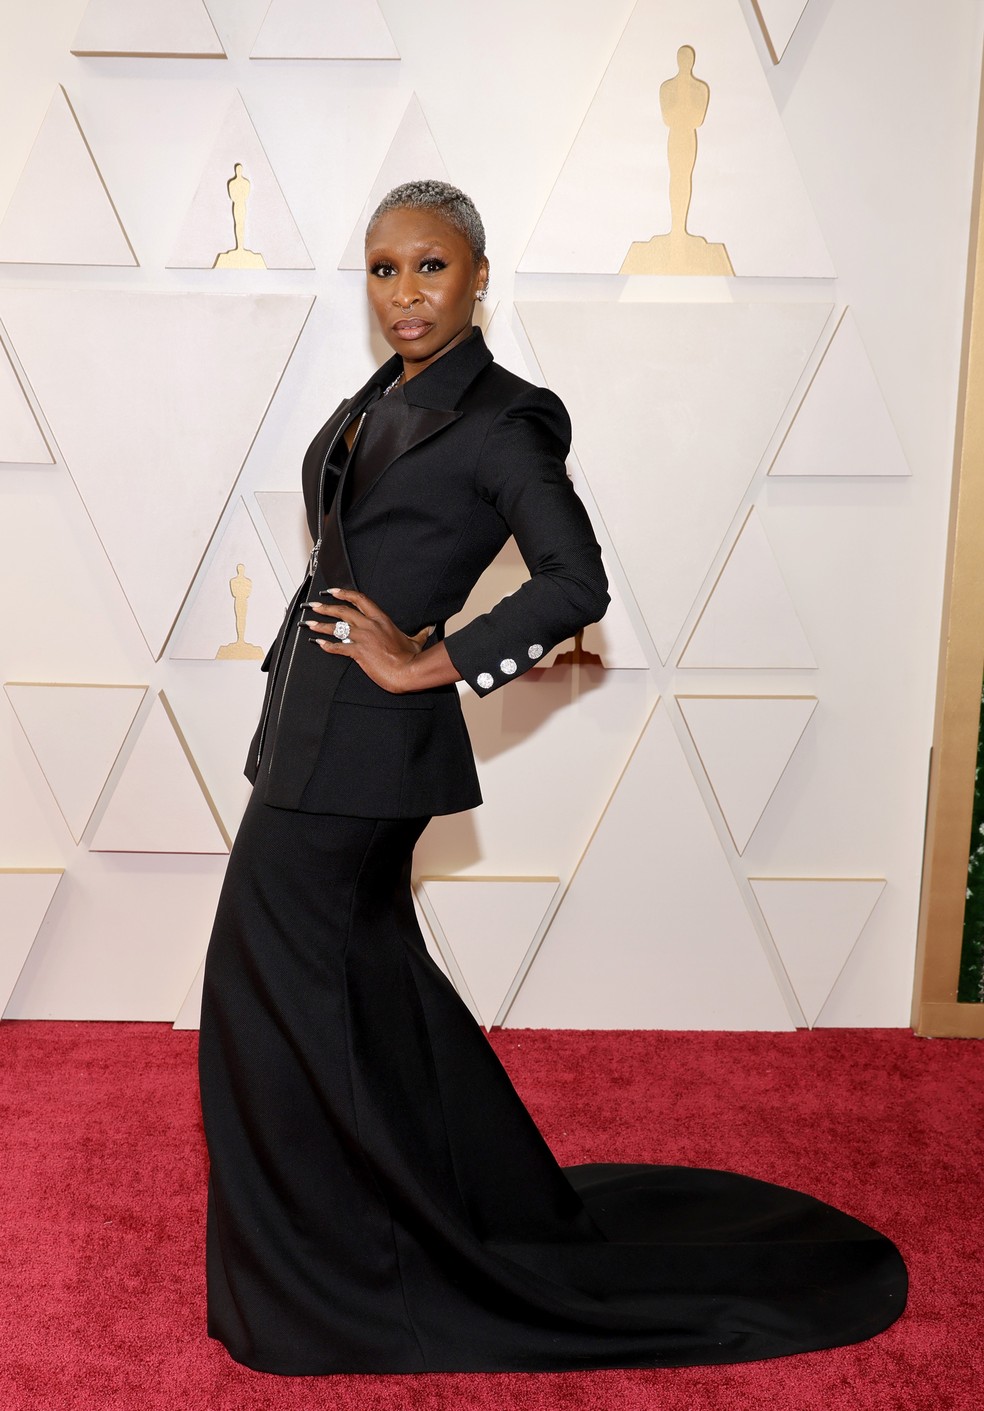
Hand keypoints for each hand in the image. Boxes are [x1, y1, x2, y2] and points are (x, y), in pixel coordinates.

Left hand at [303, 587, 433, 693]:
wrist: (407, 671)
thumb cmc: (411, 657)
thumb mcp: (416, 641)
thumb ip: (420, 633)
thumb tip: (429, 628)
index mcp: (381, 619)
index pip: (359, 599)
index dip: (344, 593)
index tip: (332, 592)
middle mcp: (370, 625)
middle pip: (343, 611)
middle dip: (325, 607)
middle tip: (313, 606)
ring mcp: (363, 638)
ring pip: (337, 627)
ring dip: (320, 625)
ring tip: (309, 623)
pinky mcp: (358, 652)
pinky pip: (338, 647)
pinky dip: (326, 645)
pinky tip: (318, 644)